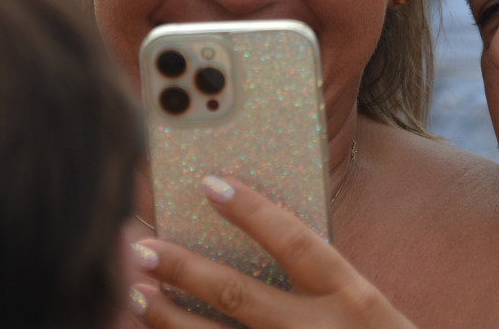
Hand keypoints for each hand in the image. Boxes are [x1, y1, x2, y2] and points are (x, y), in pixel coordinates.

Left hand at [129, 176, 416, 328]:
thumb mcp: (366, 310)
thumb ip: (321, 284)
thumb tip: (252, 250)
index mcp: (351, 296)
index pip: (294, 241)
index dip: (251, 211)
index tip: (209, 183)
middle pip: (238, 295)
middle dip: (184, 270)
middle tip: (140, 248)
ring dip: (168, 319)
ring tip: (132, 294)